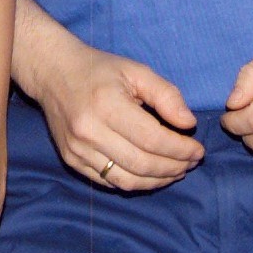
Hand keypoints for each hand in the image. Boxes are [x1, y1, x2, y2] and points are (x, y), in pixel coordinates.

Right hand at [27, 33, 203, 191]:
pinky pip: (109, 182)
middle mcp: (89, 132)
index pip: (152, 139)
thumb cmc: (99, 70)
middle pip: (141, 164)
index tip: (198, 150)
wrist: (53, 73)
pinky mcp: (71, 160)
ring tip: (176, 171)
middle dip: (173, 168)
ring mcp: (77, 150)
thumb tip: (189, 124)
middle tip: (192, 162)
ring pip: (126, 181)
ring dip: (157, 181)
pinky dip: (135, 182)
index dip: (180, 149)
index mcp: (107, 105)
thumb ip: (166, 95)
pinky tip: (151, 174)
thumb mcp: (136, 71)